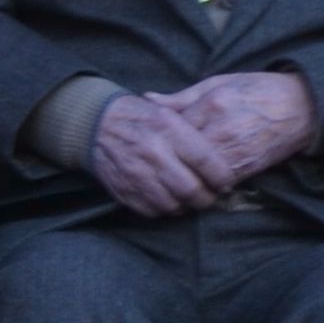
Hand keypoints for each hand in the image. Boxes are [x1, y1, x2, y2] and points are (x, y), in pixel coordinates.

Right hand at [90, 91, 233, 218]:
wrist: (97, 124)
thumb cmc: (142, 117)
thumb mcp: (170, 111)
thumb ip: (197, 132)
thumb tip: (226, 160)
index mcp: (168, 128)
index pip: (206, 161)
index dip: (222, 177)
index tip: (226, 182)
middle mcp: (153, 152)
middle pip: (191, 190)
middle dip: (206, 198)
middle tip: (210, 195)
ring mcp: (137, 174)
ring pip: (173, 205)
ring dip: (186, 206)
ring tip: (190, 198)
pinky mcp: (125, 191)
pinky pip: (153, 211)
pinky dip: (164, 208)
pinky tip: (168, 198)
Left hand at [150, 71, 323, 189]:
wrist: (301, 107)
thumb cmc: (257, 90)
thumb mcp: (218, 82)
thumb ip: (182, 96)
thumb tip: (147, 99)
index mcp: (213, 103)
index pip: (172, 125)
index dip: (158, 135)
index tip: (148, 139)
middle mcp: (222, 128)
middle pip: (181, 152)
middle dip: (166, 158)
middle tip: (151, 163)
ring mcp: (235, 150)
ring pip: (196, 171)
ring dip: (182, 174)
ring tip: (168, 175)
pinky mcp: (247, 167)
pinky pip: (216, 181)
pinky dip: (203, 182)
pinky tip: (194, 179)